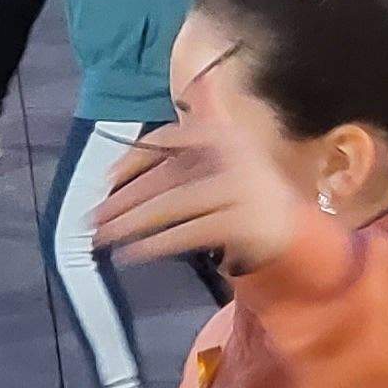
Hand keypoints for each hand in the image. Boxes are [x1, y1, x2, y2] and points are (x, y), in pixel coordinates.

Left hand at [92, 113, 311, 273]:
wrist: (294, 230)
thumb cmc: (245, 195)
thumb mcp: (218, 162)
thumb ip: (186, 146)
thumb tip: (136, 144)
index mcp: (224, 134)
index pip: (170, 138)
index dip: (134, 158)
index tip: (107, 178)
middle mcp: (235, 157)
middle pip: (167, 178)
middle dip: (125, 199)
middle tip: (93, 218)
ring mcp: (241, 190)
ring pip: (174, 205)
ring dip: (133, 223)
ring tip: (105, 238)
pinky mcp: (244, 223)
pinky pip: (190, 233)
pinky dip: (158, 243)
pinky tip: (134, 253)